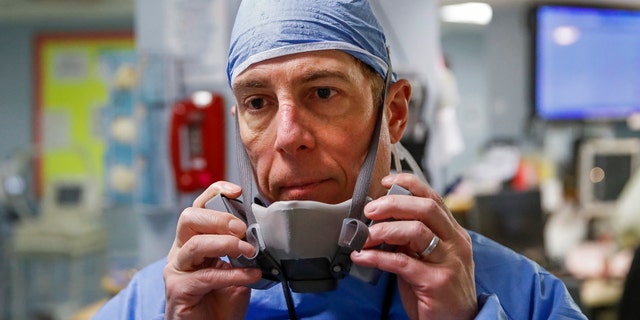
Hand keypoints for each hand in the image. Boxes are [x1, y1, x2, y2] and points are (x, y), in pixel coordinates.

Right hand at [164, 181, 261, 319]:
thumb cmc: (222, 302)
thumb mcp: (238, 269)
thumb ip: (243, 250)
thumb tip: (259, 233)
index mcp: (193, 241)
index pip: (199, 207)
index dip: (215, 192)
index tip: (236, 191)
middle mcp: (181, 251)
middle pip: (190, 218)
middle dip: (219, 218)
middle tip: (242, 229)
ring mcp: (177, 270)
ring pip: (195, 244)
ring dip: (226, 244)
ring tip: (249, 251)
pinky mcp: (178, 290)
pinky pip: (206, 276)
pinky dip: (232, 274)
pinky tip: (251, 276)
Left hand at [350, 173, 476, 319]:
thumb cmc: (437, 291)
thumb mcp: (427, 258)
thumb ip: (410, 239)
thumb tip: (380, 221)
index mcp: (453, 233)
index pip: (433, 198)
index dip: (409, 185)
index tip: (386, 182)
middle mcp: (455, 243)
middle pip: (425, 208)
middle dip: (393, 204)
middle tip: (369, 210)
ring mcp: (449, 262)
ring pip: (416, 231)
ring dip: (384, 230)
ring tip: (364, 237)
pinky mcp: (437, 282)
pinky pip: (402, 262)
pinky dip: (377, 257)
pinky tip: (361, 257)